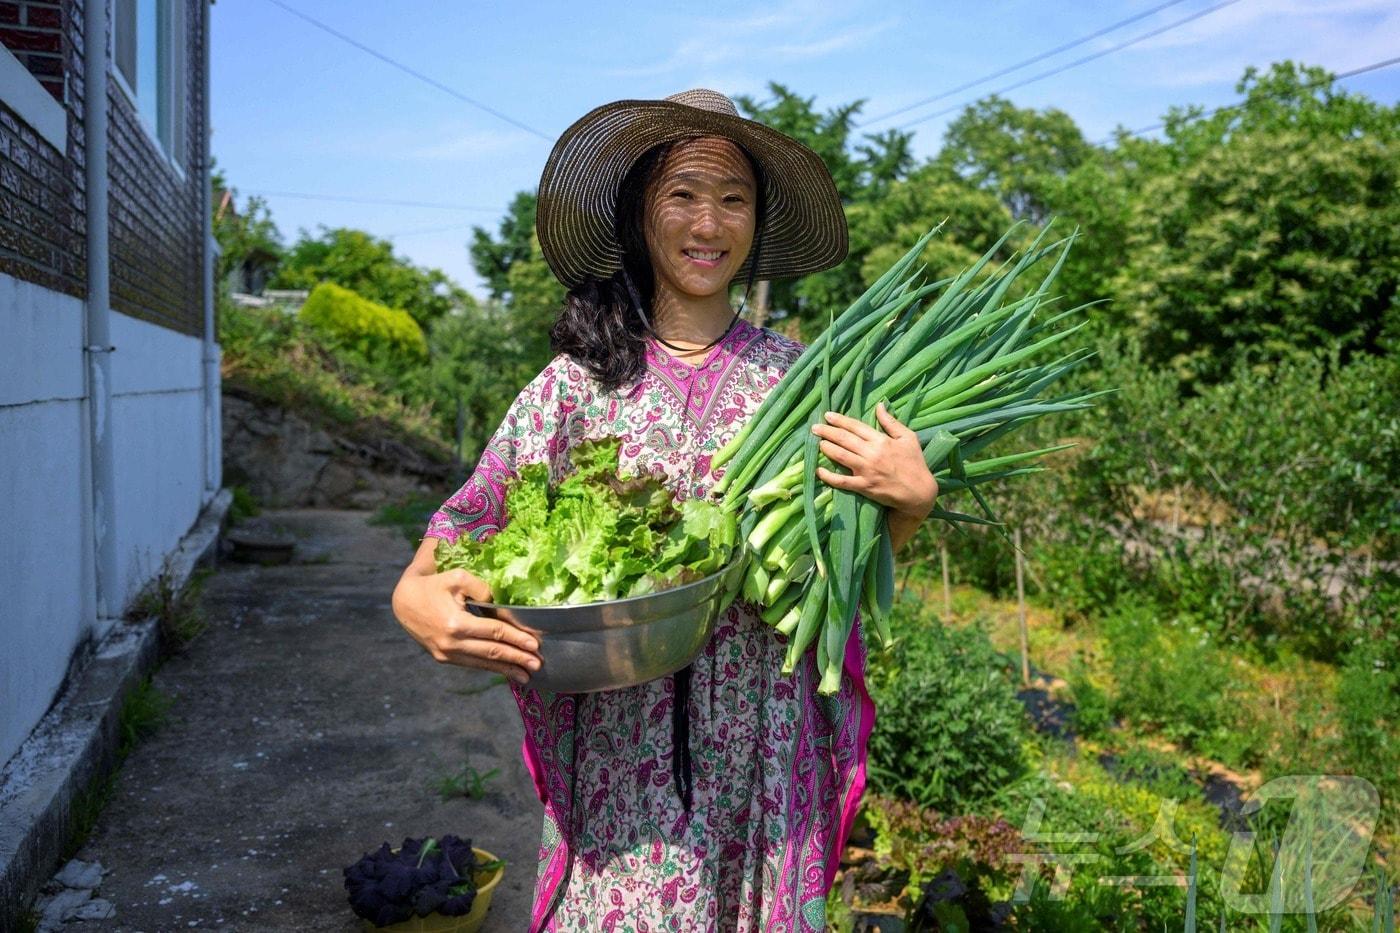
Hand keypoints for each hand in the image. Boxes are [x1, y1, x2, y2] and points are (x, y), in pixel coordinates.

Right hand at [391, 567, 542, 684]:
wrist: (403, 602)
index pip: (495, 633)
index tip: (535, 644)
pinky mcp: (443, 657)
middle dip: (517, 659)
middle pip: (492, 652)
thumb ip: (482, 588)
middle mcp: (452, 643)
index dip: (517, 639)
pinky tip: (504, 671)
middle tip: (538, 665)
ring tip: (526, 675)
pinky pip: (471, 663)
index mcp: (456, 624)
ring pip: (482, 663)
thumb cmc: (433, 585)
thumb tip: (501, 602)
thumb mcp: (457, 577)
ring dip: (506, 669)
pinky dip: (489, 667)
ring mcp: (446, 653)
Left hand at [811, 402, 938, 519]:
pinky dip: (829, 476)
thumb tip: (880, 405)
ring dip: (827, 448)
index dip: (840, 420)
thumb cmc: (914, 462)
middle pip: (844, 439)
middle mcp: (872, 454)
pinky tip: (819, 471)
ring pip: (841, 456)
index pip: (856, 427)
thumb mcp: (908, 437)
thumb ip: (891, 422)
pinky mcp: (864, 487)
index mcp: (881, 440)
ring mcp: (867, 471)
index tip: (827, 415)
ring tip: (818, 443)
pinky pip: (842, 481)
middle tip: (814, 427)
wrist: (919, 491)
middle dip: (827, 432)